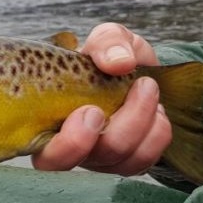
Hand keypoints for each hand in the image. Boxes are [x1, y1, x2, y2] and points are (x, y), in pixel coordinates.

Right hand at [32, 23, 171, 174]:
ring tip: (148, 87)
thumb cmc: (110, 60)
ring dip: (142, 120)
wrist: (138, 74)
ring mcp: (97, 160)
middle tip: (139, 90)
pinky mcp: (126, 163)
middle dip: (115, 133)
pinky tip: (157, 110)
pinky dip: (157, 132)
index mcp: (47, 124)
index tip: (92, 111)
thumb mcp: (107, 39)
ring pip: (118, 159)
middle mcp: (68, 149)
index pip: (46, 157)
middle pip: (88, 162)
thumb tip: (119, 63)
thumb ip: (107, 42)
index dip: (68, 145)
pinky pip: (144, 159)